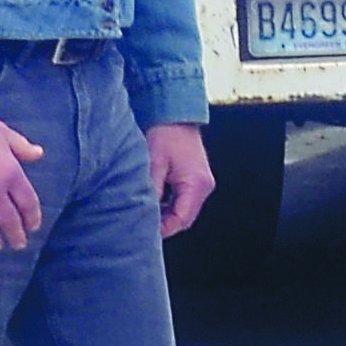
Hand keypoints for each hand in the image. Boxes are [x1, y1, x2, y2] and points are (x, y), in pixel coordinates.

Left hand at [146, 121, 214, 236]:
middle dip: (164, 224)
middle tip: (141, 223)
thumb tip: (145, 213)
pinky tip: (155, 200)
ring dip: (166, 214)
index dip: (163, 229)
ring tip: (145, 210)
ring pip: (184, 210)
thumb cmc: (166, 134)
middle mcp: (204, 186)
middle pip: (184, 218)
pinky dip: (170, 204)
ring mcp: (203, 182)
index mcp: (196, 184)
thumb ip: (152, 191)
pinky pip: (184, 200)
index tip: (143, 231)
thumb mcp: (154, 164)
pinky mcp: (197, 178)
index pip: (181, 219)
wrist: (176, 114)